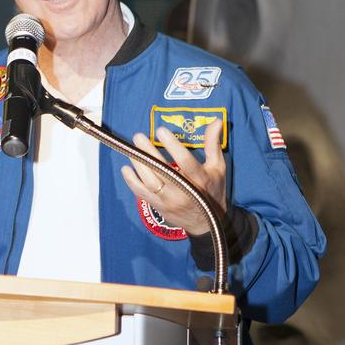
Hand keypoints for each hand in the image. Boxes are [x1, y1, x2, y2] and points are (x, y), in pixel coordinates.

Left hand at [120, 118, 226, 235]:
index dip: (172, 146)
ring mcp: (170, 201)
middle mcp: (184, 192)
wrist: (206, 224)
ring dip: (139, 165)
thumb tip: (215, 120)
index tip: (160, 130)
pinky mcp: (160, 208)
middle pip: (163, 171)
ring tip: (131, 150)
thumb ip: (213, 144)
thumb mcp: (218, 168)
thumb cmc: (213, 191)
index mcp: (200, 180)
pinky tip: (126, 168)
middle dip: (149, 153)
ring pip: (150, 182)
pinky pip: (143, 194)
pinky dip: (133, 182)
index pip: (185, 162)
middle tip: (138, 137)